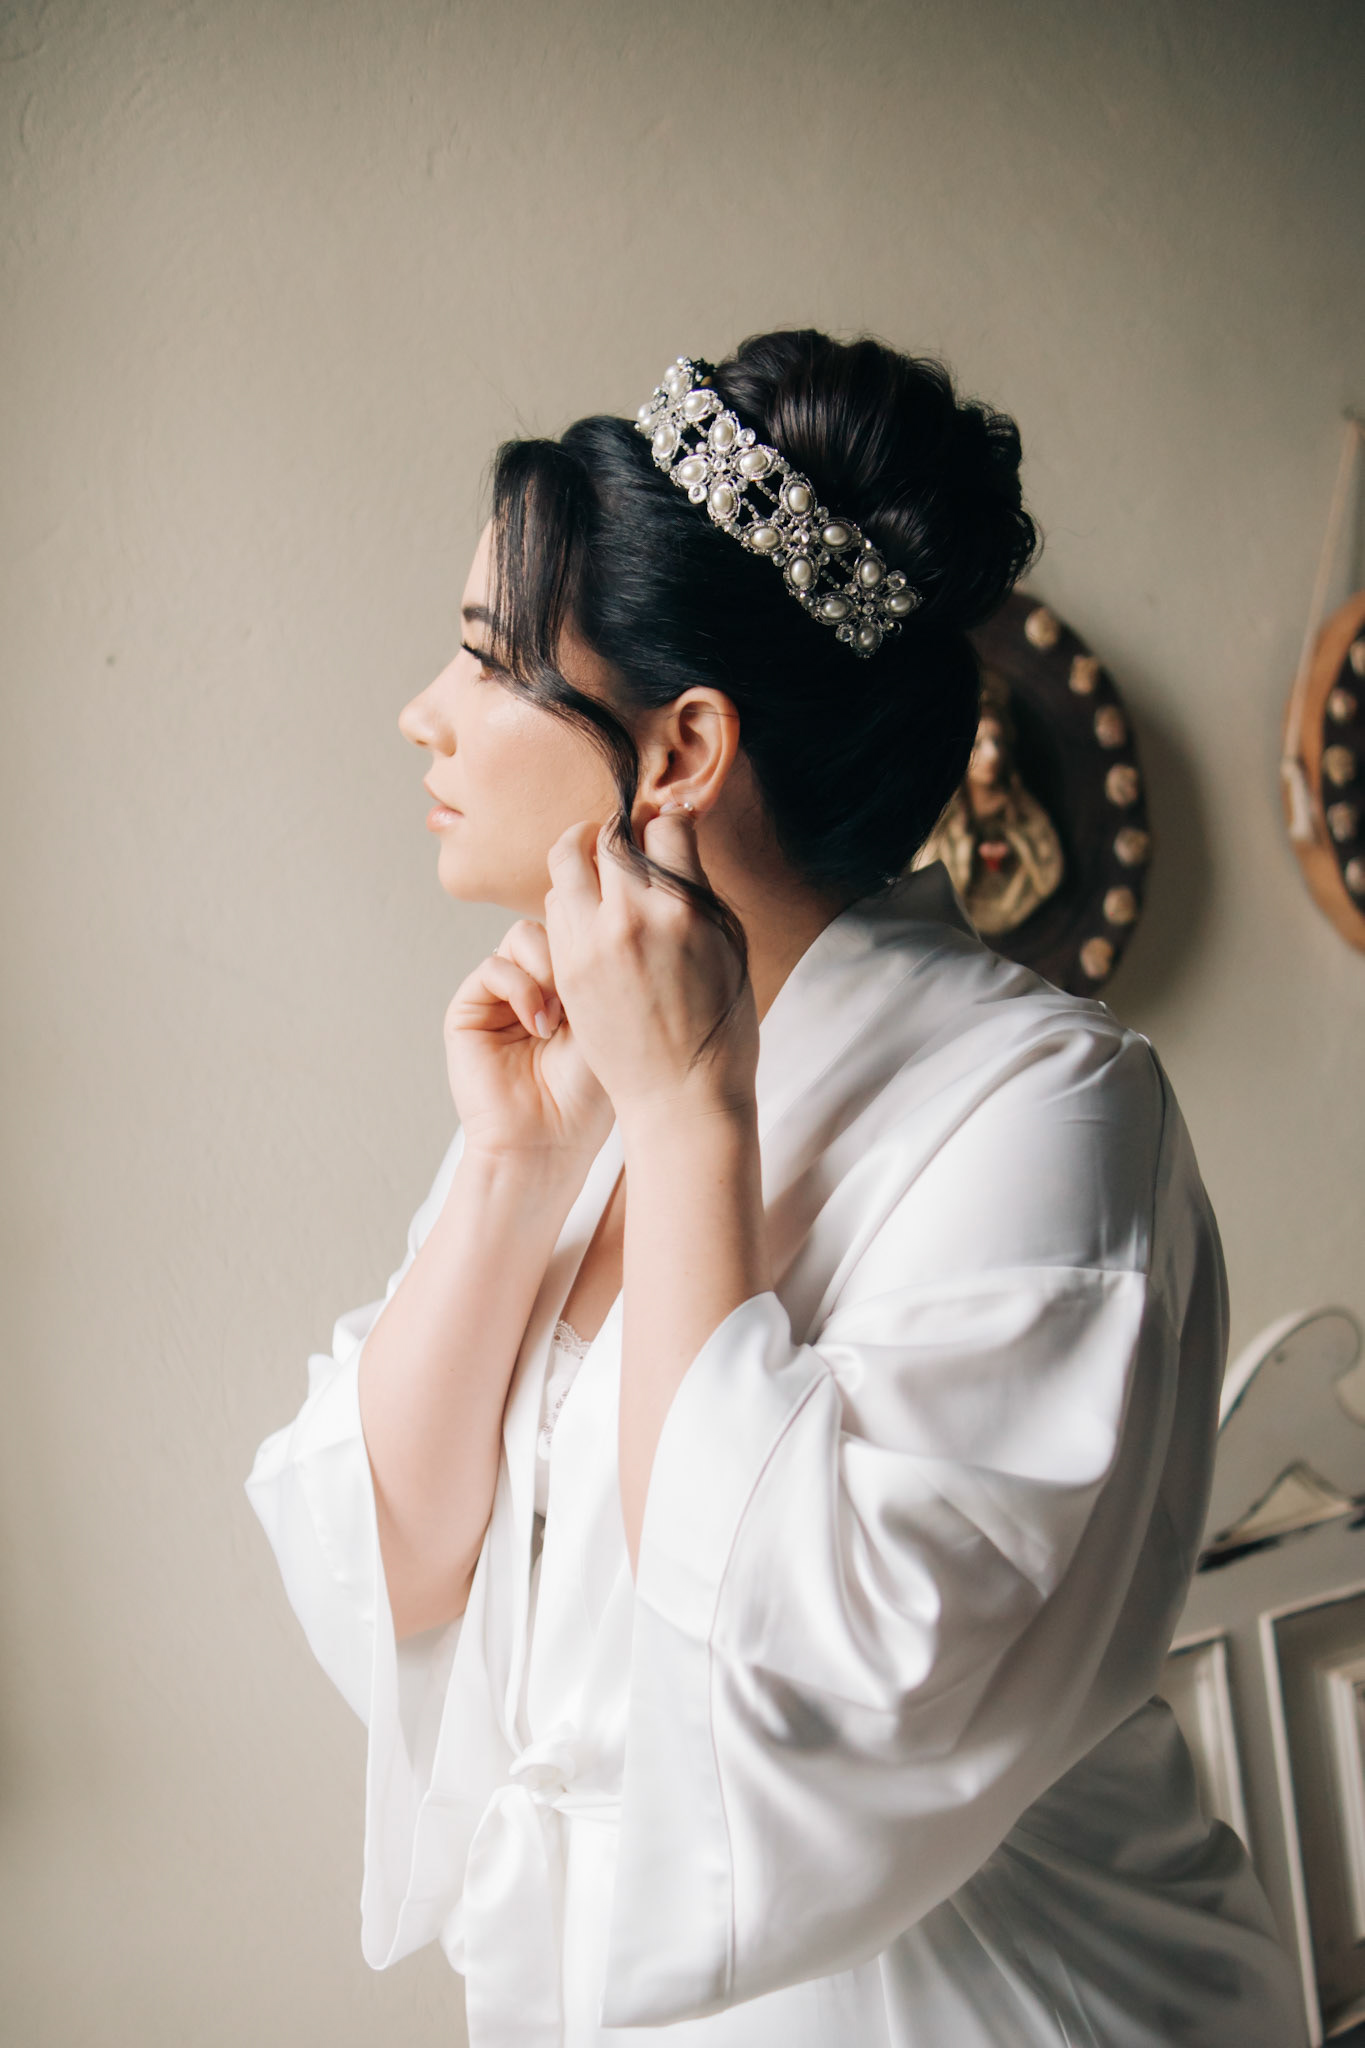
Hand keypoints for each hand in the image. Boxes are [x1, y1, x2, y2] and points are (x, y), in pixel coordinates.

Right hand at [443, 916, 614, 1166]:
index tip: (619, 964)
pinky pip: (493, 967)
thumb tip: (608, 908)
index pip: (583, 924)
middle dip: (576, 948)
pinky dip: (520, 988)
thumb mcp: (612, 1020)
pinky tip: (540, 1024)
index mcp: (572, 982)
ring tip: (562, 1017)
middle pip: (555, 920)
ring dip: (549, 969)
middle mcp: (536, 982)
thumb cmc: (591, 1094)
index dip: (599, 933)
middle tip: (592, 990)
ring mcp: (501, 995)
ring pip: (524, 936)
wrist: (551, 1142)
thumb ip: (607, 966)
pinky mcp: (469, 1009)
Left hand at [542, 810, 759, 1129]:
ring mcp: (590, 945)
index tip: (667, 831)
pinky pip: (553, 910)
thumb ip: (696, 895)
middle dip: (613, 830)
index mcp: (682, 909)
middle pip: (603, 837)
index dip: (666, 824)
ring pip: (565, 866)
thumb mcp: (728, 949)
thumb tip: (676, 848)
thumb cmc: (720, 1028)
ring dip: (582, 859)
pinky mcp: (566, 971)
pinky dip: (568, 901)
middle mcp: (630, 919)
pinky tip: (588, 915)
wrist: (681, 1097)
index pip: (663, 827)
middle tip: (621, 838)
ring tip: (598, 871)